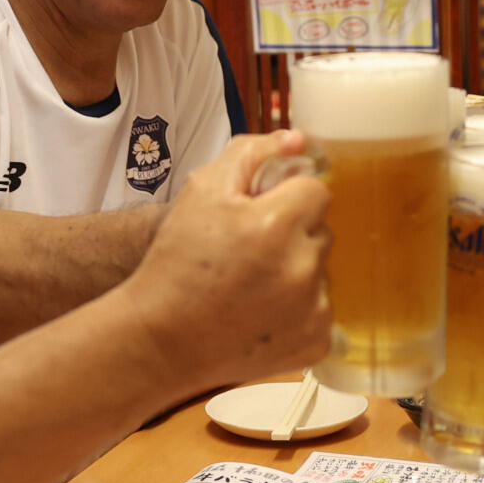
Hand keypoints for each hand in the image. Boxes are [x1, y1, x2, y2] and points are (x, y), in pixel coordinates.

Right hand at [132, 131, 330, 389]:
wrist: (161, 341)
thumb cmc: (177, 263)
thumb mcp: (201, 191)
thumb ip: (252, 153)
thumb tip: (298, 140)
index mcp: (276, 224)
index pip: (316, 190)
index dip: (286, 198)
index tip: (260, 215)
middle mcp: (302, 267)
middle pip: (321, 230)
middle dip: (293, 234)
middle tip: (249, 251)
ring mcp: (313, 309)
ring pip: (322, 271)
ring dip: (296, 271)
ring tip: (251, 287)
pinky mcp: (316, 342)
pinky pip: (321, 310)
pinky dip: (299, 311)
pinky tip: (260, 314)